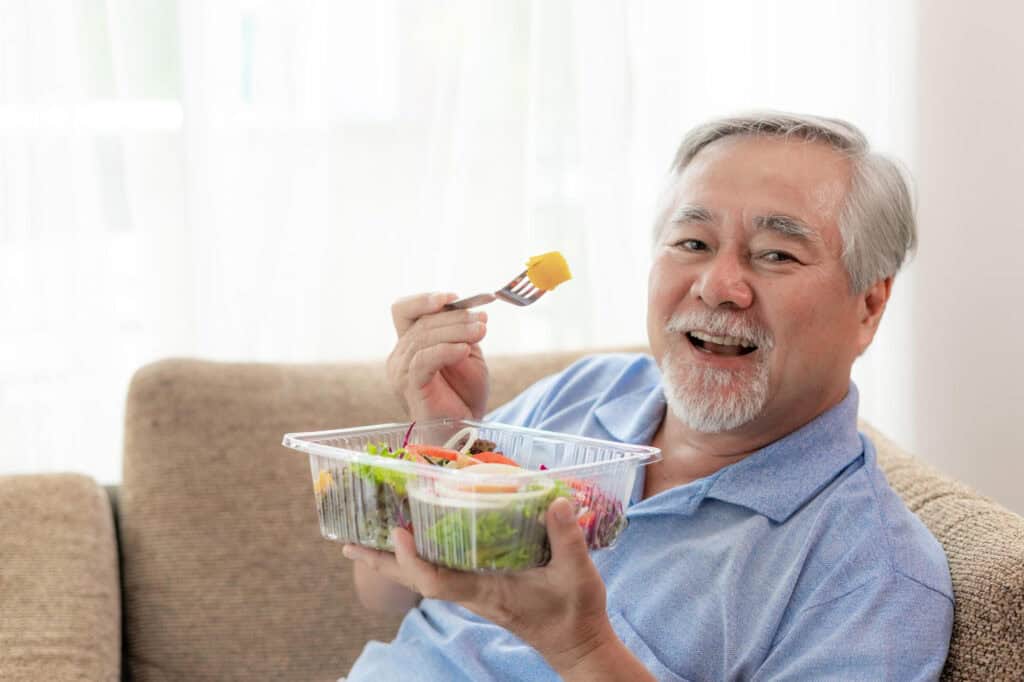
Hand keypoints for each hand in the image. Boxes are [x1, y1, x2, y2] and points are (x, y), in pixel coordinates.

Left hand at [342, 498, 616, 674]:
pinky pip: (439, 572)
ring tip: (365, 540)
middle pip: (415, 580)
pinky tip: (416, 542)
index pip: (435, 581)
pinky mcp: (481, 589)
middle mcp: (472, 593)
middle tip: (347, 544)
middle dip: (381, 562)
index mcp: (487, 591)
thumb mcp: (578, 576)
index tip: (398, 531)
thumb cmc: (575, 614)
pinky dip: (420, 557)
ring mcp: (474, 592)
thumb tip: (556, 501)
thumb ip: (567, 539)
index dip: (412, 559)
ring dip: (393, 559)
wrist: (577, 646)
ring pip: (424, 576)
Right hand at [386, 292, 489, 420]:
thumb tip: (476, 314)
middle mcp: (400, 354)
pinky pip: (424, 359)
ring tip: (480, 332)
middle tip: (481, 320)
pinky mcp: (409, 386)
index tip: (455, 298)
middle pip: (420, 321)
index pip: (404, 310)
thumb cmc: (464, 394)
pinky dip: (446, 350)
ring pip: (423, 337)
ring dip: (455, 331)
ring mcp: (401, 371)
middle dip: (454, 317)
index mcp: (410, 343)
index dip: (425, 299)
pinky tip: (465, 350)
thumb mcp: (468, 355)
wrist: (465, 427)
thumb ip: (465, 334)